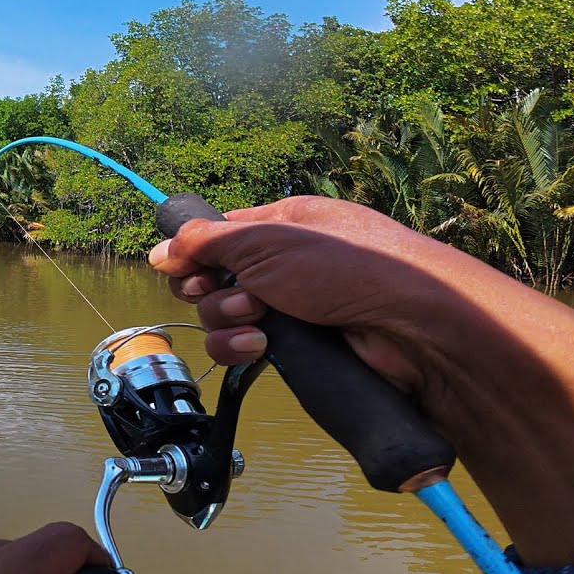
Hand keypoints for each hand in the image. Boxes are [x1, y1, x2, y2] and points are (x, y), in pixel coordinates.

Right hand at [149, 196, 573, 565]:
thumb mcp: (269, 240)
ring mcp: (291, 308)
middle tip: (242, 295)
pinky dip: (241, 348)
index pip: (218, 235)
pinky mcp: (297, 349)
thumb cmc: (350, 267)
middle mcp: (285, 264)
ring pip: (224, 318)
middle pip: (214, 279)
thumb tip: (161, 248)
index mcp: (284, 224)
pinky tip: (262, 348)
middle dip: (212, 290)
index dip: (194, 253)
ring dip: (227, 321)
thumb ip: (207, 243)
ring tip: (260, 322)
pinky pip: (244, 349)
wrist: (412, 329)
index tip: (183, 268)